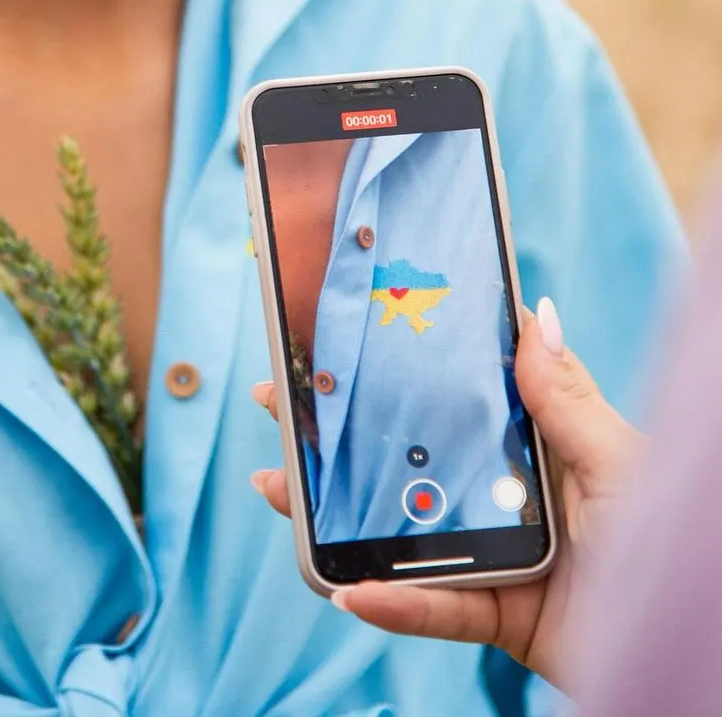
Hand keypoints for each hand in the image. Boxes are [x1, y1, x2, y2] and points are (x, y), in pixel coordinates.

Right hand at [250, 300, 640, 693]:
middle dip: (336, 434)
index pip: (453, 397)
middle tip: (277, 401)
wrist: (692, 644)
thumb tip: (534, 313)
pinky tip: (347, 589)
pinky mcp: (495, 616)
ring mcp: (492, 554)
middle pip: (406, 460)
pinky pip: (433, 611)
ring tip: (276, 484)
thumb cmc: (671, 539)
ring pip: (400, 532)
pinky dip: (392, 605)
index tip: (345, 336)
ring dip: (334, 515)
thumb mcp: (618, 460)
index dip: (398, 369)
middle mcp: (502, 493)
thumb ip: (566, 399)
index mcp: (532, 444)